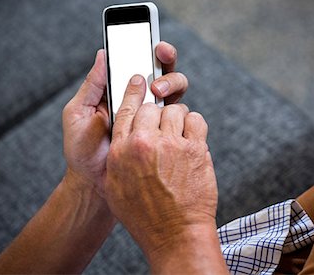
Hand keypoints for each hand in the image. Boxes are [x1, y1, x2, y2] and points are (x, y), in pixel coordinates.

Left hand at [62, 42, 186, 196]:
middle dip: (166, 61)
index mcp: (117, 90)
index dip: (147, 48)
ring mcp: (151, 115)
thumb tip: (102, 52)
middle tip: (160, 61)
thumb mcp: (78, 113)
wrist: (94, 184)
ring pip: (172, 89)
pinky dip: (177, 107)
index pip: (135, 63)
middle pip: (160, 71)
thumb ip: (92, 85)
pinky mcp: (161, 132)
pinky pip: (176, 115)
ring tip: (158, 91)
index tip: (153, 43)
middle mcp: (137, 99)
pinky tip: (168, 109)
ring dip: (171, 82)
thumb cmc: (82, 149)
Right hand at [105, 75, 226, 273]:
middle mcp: (144, 143)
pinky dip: (195, 126)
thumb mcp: (117, 185)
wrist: (175, 234)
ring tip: (179, 138)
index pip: (125, 108)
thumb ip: (118, 155)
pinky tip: (192, 140)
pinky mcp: (195, 149)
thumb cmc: (144, 215)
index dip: (133, 90)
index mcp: (121, 150)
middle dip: (158, 113)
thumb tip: (126, 136)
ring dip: (178, 121)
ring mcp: (171, 145)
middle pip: (152, 106)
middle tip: (163, 126)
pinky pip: (196, 120)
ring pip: (176, 110)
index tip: (138, 79)